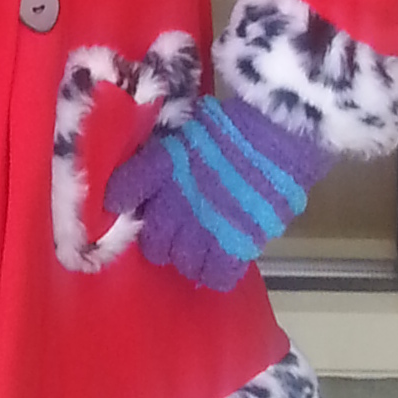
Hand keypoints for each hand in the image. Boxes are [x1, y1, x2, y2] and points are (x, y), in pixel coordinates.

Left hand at [107, 88, 332, 294]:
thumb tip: (161, 170)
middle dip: (161, 240)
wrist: (274, 133)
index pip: (125, 192)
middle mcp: (173, 204)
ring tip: (202, 248)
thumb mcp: (192, 127)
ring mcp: (202, 229)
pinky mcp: (234, 247)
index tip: (127, 203)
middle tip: (176, 231)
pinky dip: (217, 273)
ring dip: (190, 257)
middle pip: (152, 242)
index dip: (123, 201)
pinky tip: (223, 262)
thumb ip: (172, 154)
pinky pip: (216, 276)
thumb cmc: (237, 122)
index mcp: (161, 167)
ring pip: (182, 263)